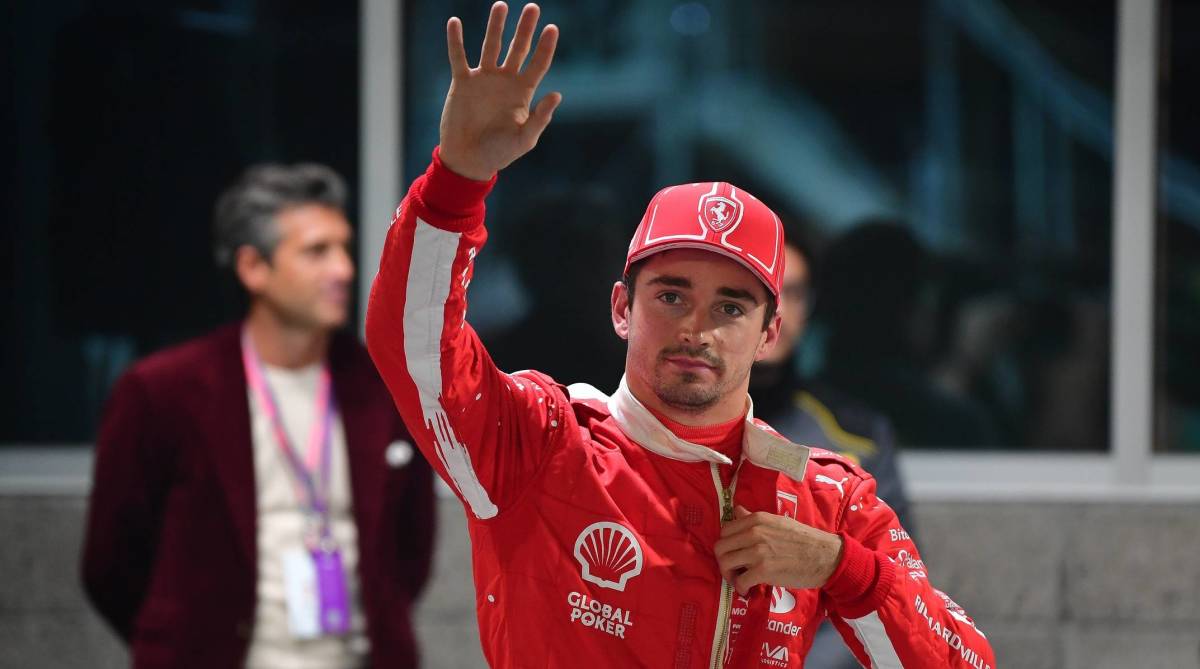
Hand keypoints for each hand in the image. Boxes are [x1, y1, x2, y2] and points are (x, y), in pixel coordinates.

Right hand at [439, 2, 561, 180]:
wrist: (468, 160)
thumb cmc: (499, 153)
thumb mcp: (524, 139)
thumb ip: (540, 118)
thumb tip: (557, 94)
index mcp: (523, 92)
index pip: (538, 63)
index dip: (546, 46)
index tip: (552, 28)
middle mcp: (505, 81)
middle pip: (518, 48)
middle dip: (525, 28)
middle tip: (532, 7)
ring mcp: (484, 80)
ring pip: (491, 46)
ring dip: (495, 26)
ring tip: (500, 5)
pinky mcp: (462, 83)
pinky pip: (458, 57)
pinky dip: (456, 40)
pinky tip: (454, 22)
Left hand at [714, 505, 843, 596]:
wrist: (824, 556)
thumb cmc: (803, 540)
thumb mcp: (777, 522)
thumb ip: (754, 518)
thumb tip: (737, 510)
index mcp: (756, 520)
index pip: (725, 531)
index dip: (726, 545)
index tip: (734, 554)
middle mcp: (753, 533)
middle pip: (720, 548)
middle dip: (723, 562)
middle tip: (734, 571)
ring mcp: (757, 551)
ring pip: (725, 564)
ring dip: (729, 576)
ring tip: (739, 580)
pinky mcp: (763, 570)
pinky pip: (740, 581)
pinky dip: (741, 588)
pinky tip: (748, 590)